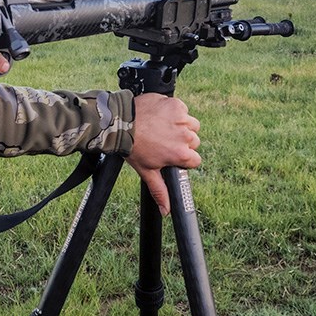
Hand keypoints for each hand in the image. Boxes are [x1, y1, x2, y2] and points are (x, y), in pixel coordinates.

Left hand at [127, 93, 201, 215]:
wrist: (120, 123)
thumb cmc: (132, 148)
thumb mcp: (147, 171)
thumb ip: (160, 191)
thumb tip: (166, 211)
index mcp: (181, 154)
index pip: (195, 160)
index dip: (183, 158)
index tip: (171, 155)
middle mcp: (185, 136)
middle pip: (194, 142)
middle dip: (182, 142)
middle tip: (164, 141)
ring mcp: (181, 119)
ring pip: (192, 125)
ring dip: (182, 126)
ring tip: (164, 128)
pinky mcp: (176, 104)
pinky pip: (183, 110)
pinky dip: (175, 112)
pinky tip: (161, 116)